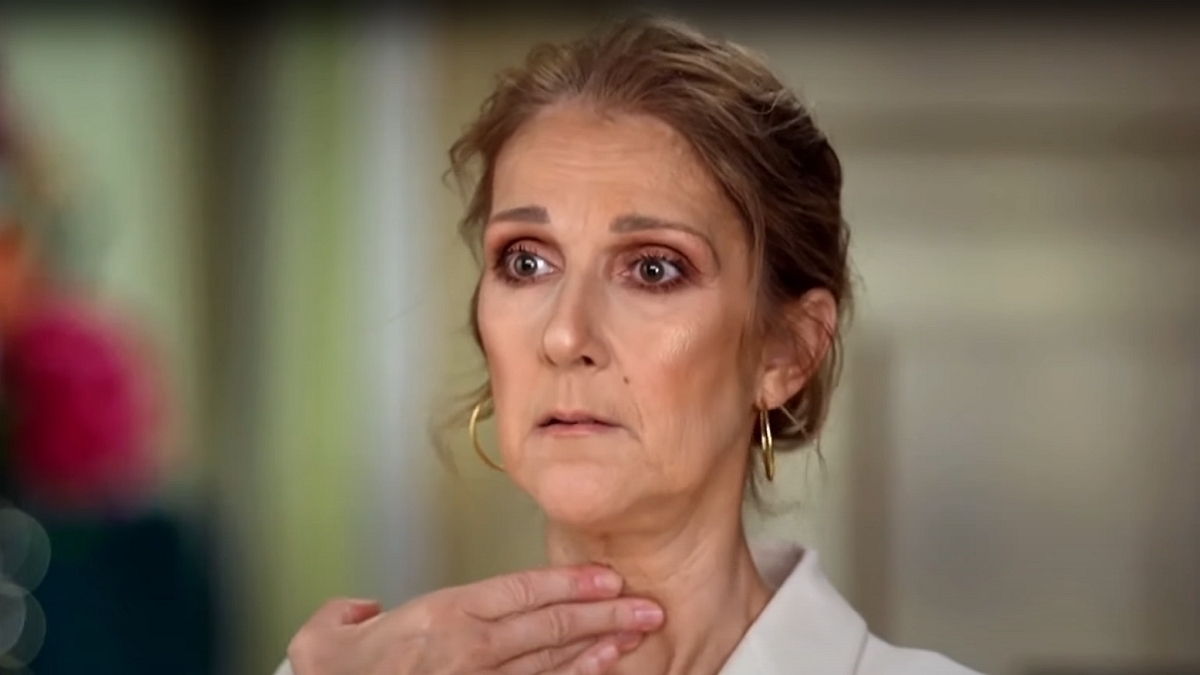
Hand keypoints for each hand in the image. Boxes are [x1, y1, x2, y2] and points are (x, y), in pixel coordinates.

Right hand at [287, 564, 663, 674]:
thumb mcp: (326, 636)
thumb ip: (347, 613)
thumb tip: (362, 610)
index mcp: (442, 618)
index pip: (521, 591)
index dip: (570, 582)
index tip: (607, 576)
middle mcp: (470, 650)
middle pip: (552, 625)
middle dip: (606, 613)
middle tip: (648, 605)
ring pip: (555, 660)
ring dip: (602, 644)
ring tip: (640, 632)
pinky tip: (605, 667)